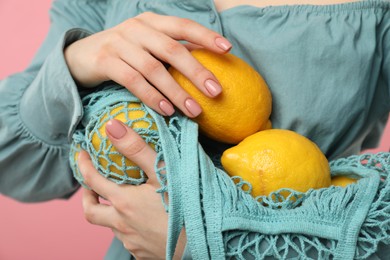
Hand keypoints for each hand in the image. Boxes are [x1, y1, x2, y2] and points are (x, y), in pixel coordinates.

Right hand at [65, 12, 231, 117]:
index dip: (206, 36)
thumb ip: (170, 52)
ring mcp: (119, 43)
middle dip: (197, 72)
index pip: (183, 26)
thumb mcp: (147, 46)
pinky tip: (166, 111)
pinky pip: (132, 80)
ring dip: (176, 92)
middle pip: (172, 49)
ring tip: (194, 111)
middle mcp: (136, 28)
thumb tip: (206, 69)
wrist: (79, 56)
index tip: (228, 50)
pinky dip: (152, 96)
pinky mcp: (104, 61)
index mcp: (151, 22)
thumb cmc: (123, 54)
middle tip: (216, 92)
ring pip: (154, 68)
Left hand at [78, 119, 185, 258]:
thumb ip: (137, 149)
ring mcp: (132, 242)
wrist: (206, 242)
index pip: (92, 181)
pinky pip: (129, 239)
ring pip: (112, 226)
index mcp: (124, 202)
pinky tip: (145, 221)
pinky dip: (129, 227)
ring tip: (125, 201)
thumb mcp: (163, 172)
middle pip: (90, 212)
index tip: (81, 155)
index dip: (83, 165)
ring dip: (112, 212)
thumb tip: (112, 127)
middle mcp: (122, 225)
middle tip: (91, 186)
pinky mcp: (142, 254)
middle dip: (87, 196)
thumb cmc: (187, 205)